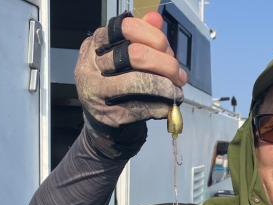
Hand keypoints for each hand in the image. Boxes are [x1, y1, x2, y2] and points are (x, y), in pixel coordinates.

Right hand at [75, 12, 186, 130]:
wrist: (102, 116)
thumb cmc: (118, 79)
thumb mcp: (126, 54)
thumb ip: (142, 36)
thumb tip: (156, 19)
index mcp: (98, 43)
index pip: (127, 27)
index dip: (154, 37)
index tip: (168, 49)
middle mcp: (93, 65)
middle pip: (136, 55)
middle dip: (166, 64)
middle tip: (179, 75)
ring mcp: (99, 92)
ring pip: (139, 83)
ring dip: (166, 87)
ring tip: (176, 92)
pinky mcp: (110, 115)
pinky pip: (143, 108)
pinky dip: (161, 107)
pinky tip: (167, 106)